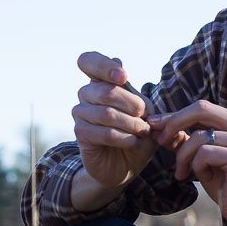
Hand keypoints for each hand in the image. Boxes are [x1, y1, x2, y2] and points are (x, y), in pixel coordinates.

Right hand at [72, 52, 156, 192]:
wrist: (127, 164)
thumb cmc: (137, 133)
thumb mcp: (145, 111)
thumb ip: (135, 91)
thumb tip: (117, 61)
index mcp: (101, 81)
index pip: (88, 61)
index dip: (104, 66)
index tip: (123, 77)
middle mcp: (86, 94)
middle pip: (107, 91)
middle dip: (133, 106)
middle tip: (146, 118)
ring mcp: (80, 113)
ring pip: (107, 114)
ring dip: (132, 125)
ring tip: (143, 132)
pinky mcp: (81, 134)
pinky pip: (105, 133)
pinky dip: (125, 139)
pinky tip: (133, 142)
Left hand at [148, 102, 226, 225]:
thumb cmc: (225, 183)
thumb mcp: (201, 156)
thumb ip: (184, 139)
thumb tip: (154, 125)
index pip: (201, 108)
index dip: (174, 116)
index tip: (153, 125)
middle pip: (200, 109)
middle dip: (173, 123)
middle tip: (159, 140)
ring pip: (199, 137)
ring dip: (183, 156)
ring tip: (183, 172)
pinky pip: (204, 154)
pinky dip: (197, 167)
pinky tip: (206, 177)